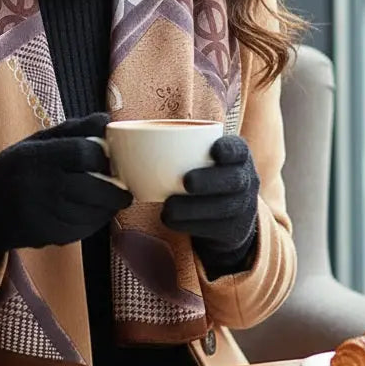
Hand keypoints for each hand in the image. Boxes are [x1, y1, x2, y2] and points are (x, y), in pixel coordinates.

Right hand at [0, 113, 132, 278]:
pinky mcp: (46, 236)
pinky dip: (93, 223)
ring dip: (107, 209)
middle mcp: (40, 185)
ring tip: (112, 203)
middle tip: (126, 193)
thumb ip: (73, 130)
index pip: (81, 152)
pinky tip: (93, 215)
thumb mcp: (36, 142)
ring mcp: (43, 214)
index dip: (102, 156)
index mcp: (37, 156)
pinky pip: (80, 230)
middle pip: (91, 188)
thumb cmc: (17, 169)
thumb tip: (106, 119)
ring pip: (89, 213)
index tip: (112, 160)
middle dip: (115, 192)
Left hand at [160, 135, 259, 278]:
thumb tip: (119, 135)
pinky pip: (213, 229)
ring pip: (223, 208)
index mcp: (238, 156)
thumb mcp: (200, 158)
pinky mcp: (233, 230)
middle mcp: (246, 180)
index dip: (229, 149)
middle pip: (235, 180)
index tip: (214, 150)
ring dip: (194, 208)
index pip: (239, 150)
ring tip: (168, 206)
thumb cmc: (202, 174)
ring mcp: (243, 207)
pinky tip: (169, 219)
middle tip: (187, 181)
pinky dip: (189, 224)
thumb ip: (179, 146)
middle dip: (211, 180)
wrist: (226, 214)